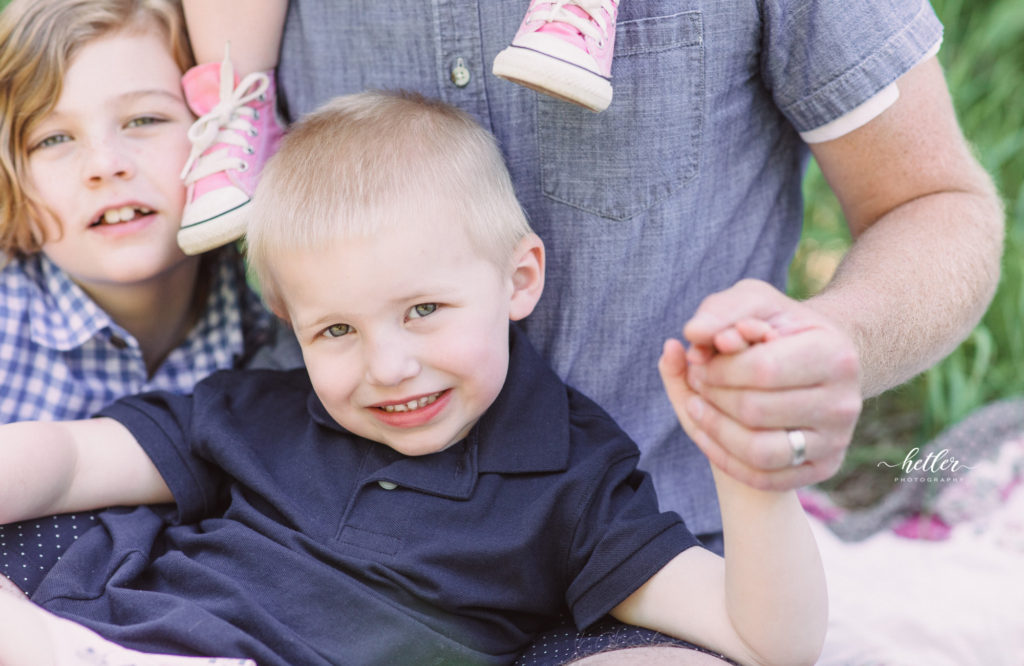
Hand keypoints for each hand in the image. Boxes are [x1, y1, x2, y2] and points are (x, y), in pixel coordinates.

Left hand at [664, 279, 862, 490]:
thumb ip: (720, 312)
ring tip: (696, 406)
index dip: (718, 367)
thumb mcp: (752, 302)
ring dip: (714, 429)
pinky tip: (707, 431)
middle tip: (696, 381)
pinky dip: (725, 457)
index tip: (699, 359)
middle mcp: (844, 402)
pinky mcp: (822, 467)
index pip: (762, 369)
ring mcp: (836, 440)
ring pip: (759, 451)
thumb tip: (694, 334)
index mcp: (836, 354)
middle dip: (712, 395)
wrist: (817, 360)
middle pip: (755, 411)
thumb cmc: (777, 328)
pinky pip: (764, 477)